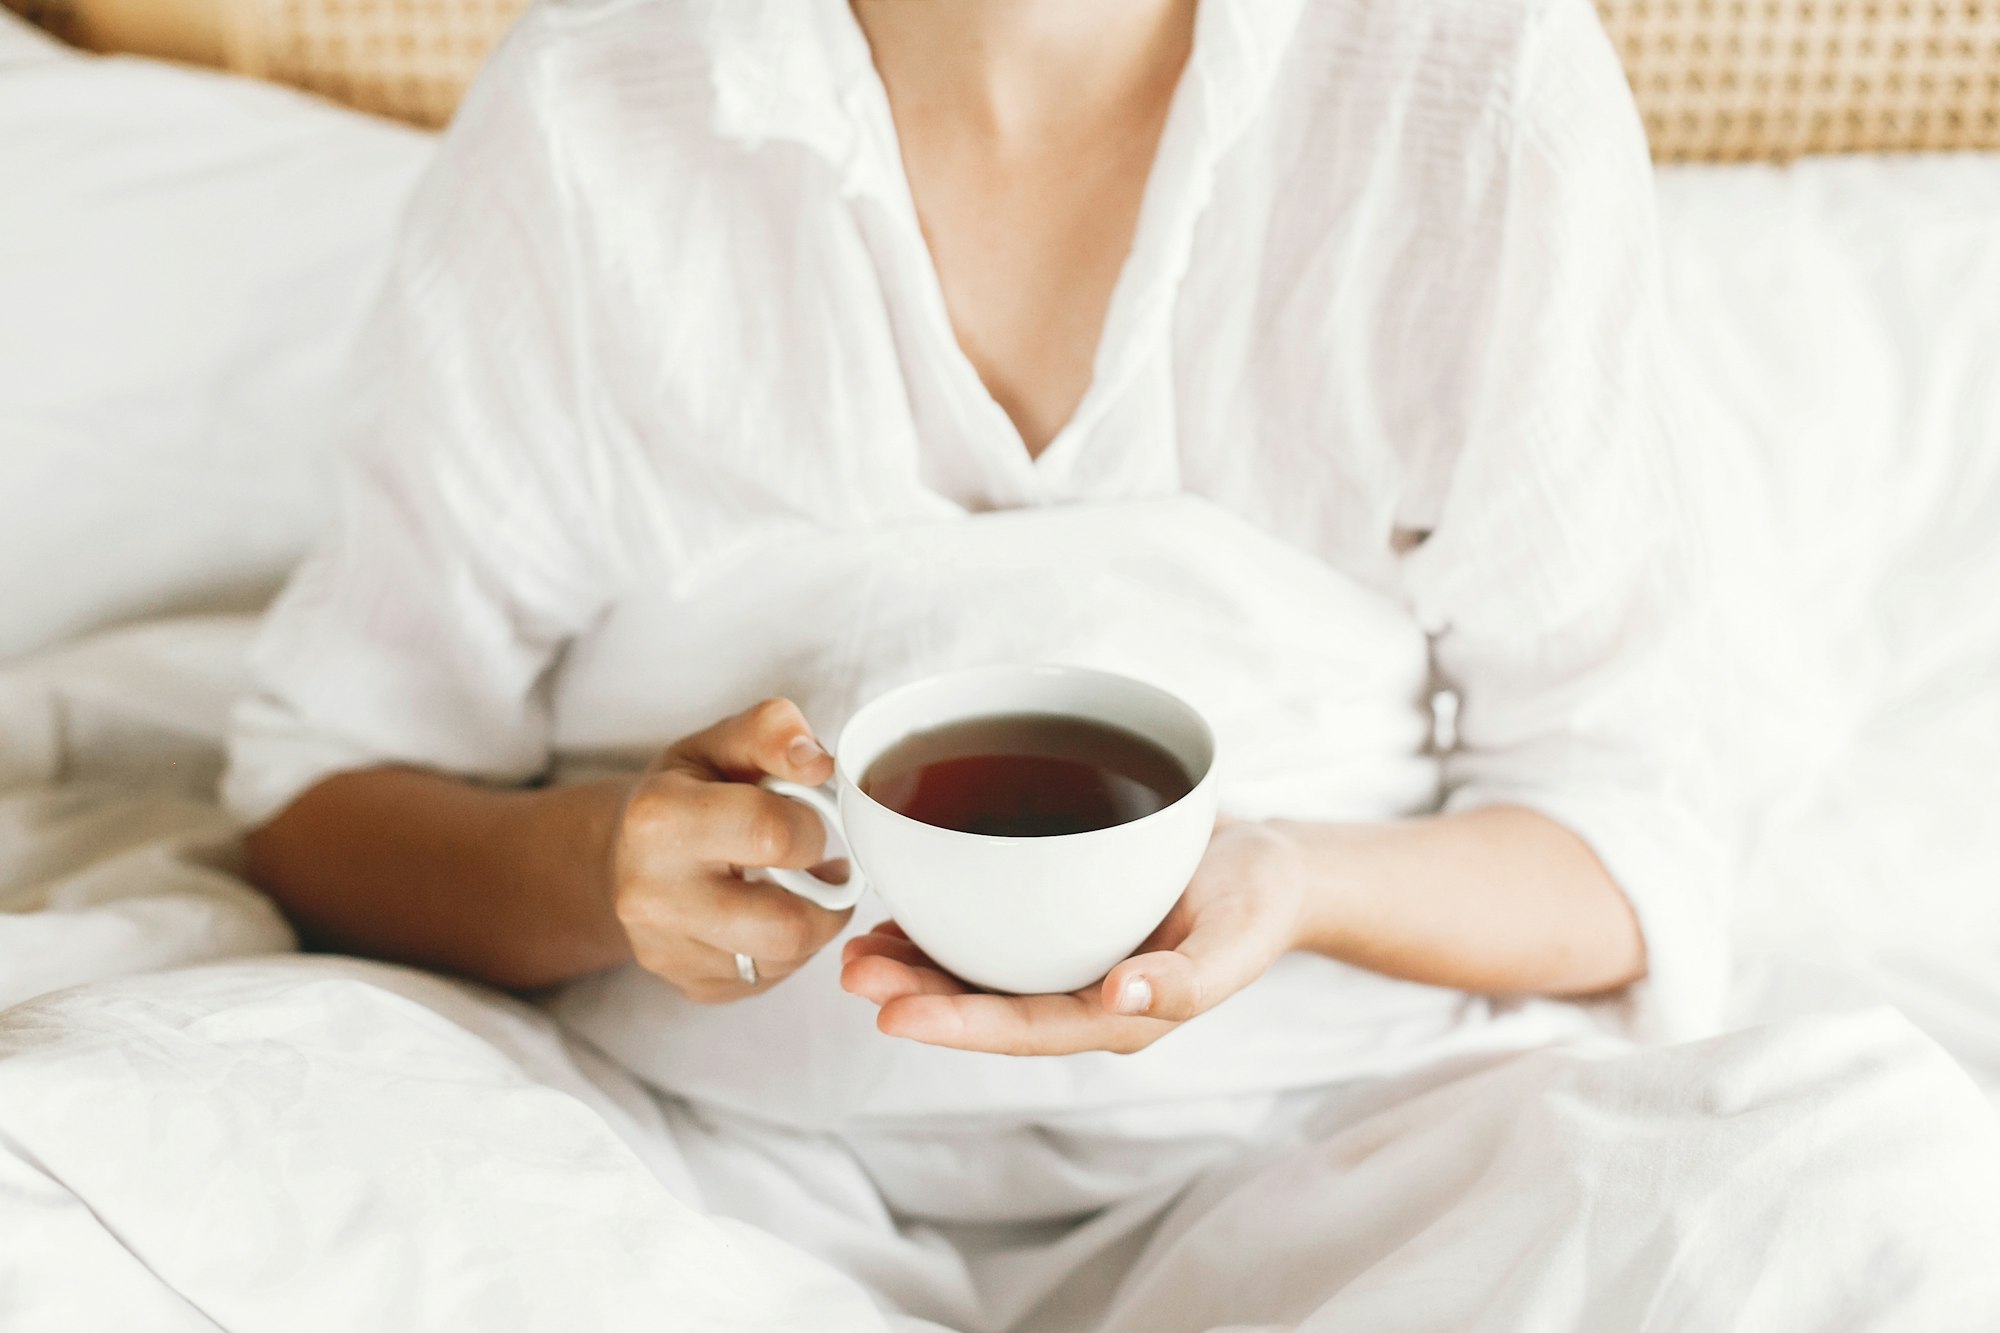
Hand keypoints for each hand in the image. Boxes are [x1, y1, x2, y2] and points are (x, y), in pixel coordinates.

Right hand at [609, 698, 851, 1003]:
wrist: (624, 856)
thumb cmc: (685, 793)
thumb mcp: (720, 743)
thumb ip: (772, 731)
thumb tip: (819, 764)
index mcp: (659, 819)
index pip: (773, 835)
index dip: (812, 826)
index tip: (808, 818)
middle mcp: (651, 895)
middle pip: (787, 923)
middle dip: (826, 894)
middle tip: (822, 865)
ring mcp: (666, 951)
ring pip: (786, 958)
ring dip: (815, 922)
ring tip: (802, 886)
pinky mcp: (690, 986)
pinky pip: (770, 979)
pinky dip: (788, 949)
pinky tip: (771, 914)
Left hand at [839, 820, 1305, 1053]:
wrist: (1272, 868)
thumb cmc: (1260, 901)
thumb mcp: (1240, 935)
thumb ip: (1190, 977)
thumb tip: (1122, 994)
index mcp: (1120, 1014)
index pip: (1026, 1029)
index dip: (958, 1026)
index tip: (891, 1013)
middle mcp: (1082, 996)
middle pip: (985, 1006)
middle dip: (915, 994)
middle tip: (851, 969)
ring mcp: (1067, 962)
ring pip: (978, 974)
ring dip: (916, 964)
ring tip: (856, 948)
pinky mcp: (1060, 921)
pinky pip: (991, 936)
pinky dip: (943, 926)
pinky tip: (902, 910)